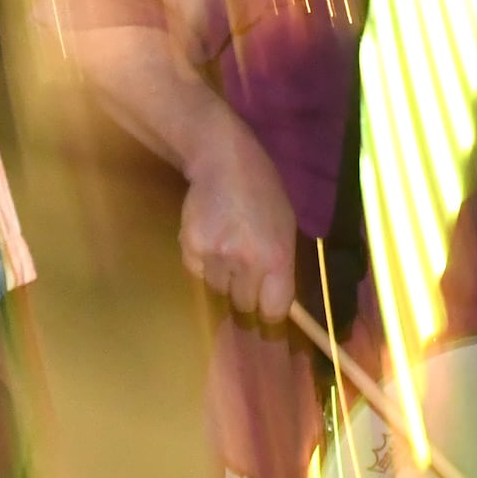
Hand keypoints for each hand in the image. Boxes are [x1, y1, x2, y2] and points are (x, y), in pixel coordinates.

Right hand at [179, 119, 298, 321]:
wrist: (223, 161)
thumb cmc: (262, 193)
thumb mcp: (285, 228)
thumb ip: (280, 267)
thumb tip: (273, 306)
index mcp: (278, 257)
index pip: (273, 310)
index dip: (269, 316)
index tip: (265, 314)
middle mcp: (248, 262)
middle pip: (244, 306)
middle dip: (245, 295)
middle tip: (243, 274)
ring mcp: (217, 256)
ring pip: (218, 290)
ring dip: (223, 278)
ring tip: (227, 249)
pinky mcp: (191, 248)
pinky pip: (198, 274)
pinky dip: (203, 265)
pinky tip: (210, 240)